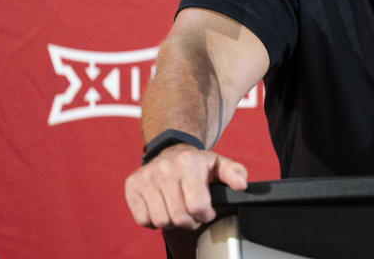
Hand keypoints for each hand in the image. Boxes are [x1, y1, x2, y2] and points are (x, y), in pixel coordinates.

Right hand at [124, 144, 248, 229]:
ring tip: (178, 209)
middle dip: (190, 220)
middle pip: (178, 217)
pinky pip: (143, 220)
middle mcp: (164, 168)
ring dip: (172, 222)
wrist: (171, 152)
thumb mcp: (219, 165)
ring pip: (161, 221)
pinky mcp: (131, 187)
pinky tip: (162, 207)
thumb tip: (241, 185)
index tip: (207, 210)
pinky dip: (154, 220)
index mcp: (188, 163)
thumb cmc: (197, 164)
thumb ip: (234, 174)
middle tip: (192, 212)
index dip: (205, 214)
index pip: (197, 206)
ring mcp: (145, 177)